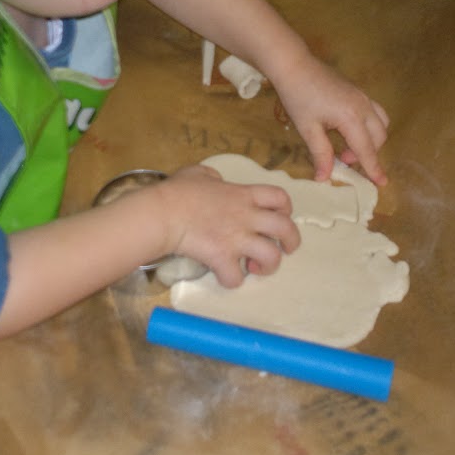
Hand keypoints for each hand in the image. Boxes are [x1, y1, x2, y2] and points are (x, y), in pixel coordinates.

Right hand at [151, 165, 299, 287]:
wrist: (162, 213)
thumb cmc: (177, 192)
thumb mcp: (199, 173)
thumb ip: (214, 177)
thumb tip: (216, 181)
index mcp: (243, 195)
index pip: (279, 197)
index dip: (286, 209)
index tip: (280, 216)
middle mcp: (246, 217)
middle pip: (286, 228)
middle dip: (292, 242)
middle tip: (286, 249)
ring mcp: (236, 239)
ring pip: (272, 256)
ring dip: (268, 266)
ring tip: (255, 267)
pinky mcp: (222, 258)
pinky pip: (236, 278)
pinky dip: (232, 280)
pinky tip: (224, 275)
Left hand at [268, 53, 389, 185]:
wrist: (295, 65)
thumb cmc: (298, 96)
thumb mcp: (308, 128)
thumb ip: (320, 154)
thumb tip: (324, 178)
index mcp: (351, 117)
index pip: (366, 149)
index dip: (373, 168)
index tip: (381, 183)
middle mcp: (363, 106)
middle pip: (379, 137)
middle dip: (367, 153)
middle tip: (343, 158)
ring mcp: (363, 96)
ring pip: (381, 123)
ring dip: (371, 139)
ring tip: (347, 145)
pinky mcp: (359, 91)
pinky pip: (375, 112)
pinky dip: (369, 126)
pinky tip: (348, 129)